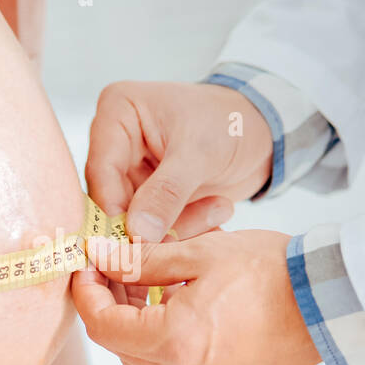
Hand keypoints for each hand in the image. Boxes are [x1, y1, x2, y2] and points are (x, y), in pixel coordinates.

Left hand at [71, 230, 320, 364]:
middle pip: (121, 347)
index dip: (86, 294)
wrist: (332, 302)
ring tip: (151, 285)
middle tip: (116, 269)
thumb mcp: (199, 255)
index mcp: (174, 342)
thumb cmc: (271, 272)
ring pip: (147, 361)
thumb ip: (141, 260)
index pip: (101, 326)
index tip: (87, 266)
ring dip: (137, 326)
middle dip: (110, 308)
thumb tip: (99, 257)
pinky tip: (182, 308)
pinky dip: (166, 342)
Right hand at [86, 81, 274, 243]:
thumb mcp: (200, 152)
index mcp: (117, 113)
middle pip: (112, 200)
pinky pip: (153, 227)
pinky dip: (181, 232)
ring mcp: (130, 172)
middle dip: (144, 228)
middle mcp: (115, 143)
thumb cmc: (231, 122)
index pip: (101, 171)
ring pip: (133, 220)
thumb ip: (166, 192)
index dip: (113, 211)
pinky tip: (214, 221)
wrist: (263, 133)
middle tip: (173, 251)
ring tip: (217, 215)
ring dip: (172, 230)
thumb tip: (136, 234)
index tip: (133, 243)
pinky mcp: (148, 197)